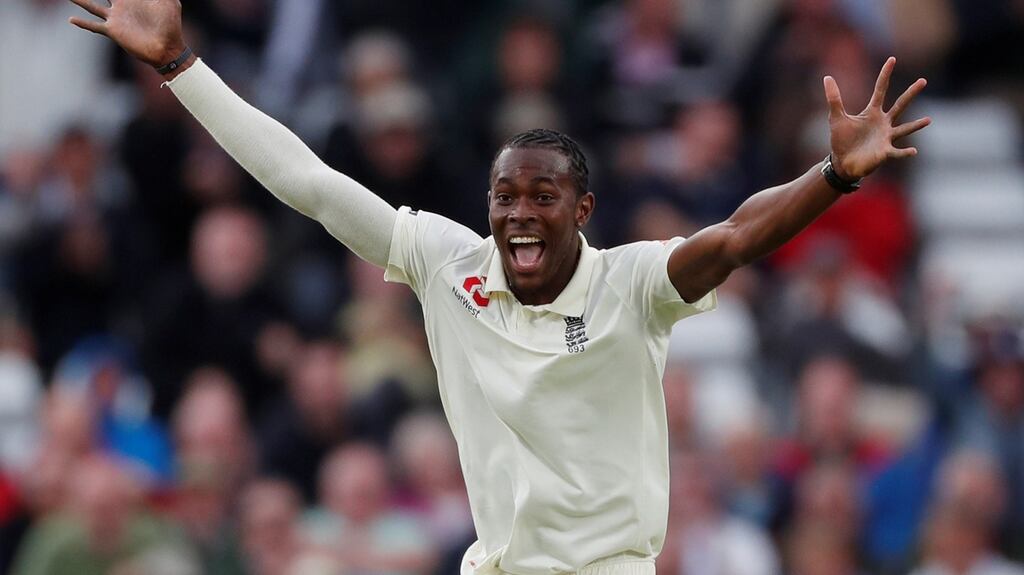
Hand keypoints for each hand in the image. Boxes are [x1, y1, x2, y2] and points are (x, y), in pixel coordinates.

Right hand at [68, 0, 185, 68]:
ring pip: (91, 6)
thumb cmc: (171, 25)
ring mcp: (115, 19)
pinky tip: (71, 19)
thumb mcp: (170, 2)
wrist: (167, 49)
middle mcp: (121, 6)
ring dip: (80, 0)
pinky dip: (83, 23)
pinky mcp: (113, 31)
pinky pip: (94, 26)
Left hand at [824, 57, 930, 179]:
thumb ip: (834, 98)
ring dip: (916, 125)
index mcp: (872, 112)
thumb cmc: (842, 140)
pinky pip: (897, 152)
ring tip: (928, 120)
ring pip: (904, 129)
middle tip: (923, 81)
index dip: (885, 75)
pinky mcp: (884, 152)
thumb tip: (827, 77)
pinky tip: (914, 151)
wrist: (842, 162)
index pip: (880, 90)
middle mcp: (883, 123)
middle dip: (911, 93)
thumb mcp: (836, 117)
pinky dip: (905, 152)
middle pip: (900, 105)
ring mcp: (886, 137)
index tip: (892, 59)